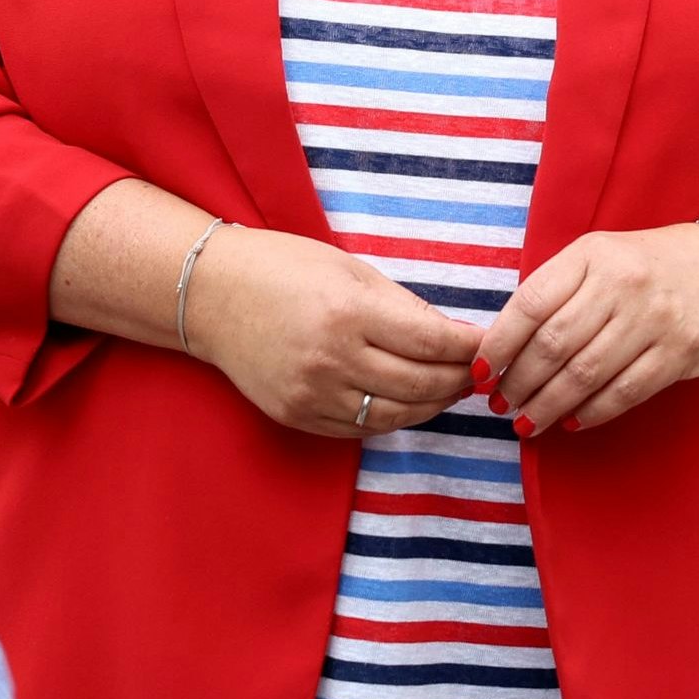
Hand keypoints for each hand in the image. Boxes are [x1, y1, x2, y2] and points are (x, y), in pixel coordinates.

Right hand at [186, 226, 480, 438]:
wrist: (211, 295)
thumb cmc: (283, 268)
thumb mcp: (348, 270)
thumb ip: (402, 307)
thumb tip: (453, 337)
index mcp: (348, 312)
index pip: (429, 342)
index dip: (467, 349)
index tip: (487, 346)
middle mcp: (331, 358)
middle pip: (419, 386)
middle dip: (457, 381)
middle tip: (478, 373)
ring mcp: (312, 394)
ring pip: (394, 417)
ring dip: (432, 407)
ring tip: (449, 391)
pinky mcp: (297, 416)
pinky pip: (360, 430)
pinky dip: (391, 419)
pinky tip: (407, 404)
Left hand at [481, 223, 698, 435]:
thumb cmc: (650, 267)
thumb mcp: (602, 257)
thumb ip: (559, 291)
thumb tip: (506, 346)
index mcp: (592, 255)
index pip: (531, 303)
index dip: (499, 344)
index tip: (480, 372)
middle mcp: (621, 284)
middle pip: (553, 345)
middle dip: (518, 383)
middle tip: (500, 405)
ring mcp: (653, 319)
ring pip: (584, 374)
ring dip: (547, 405)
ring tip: (526, 421)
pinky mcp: (679, 352)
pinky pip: (624, 392)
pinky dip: (591, 412)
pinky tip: (571, 422)